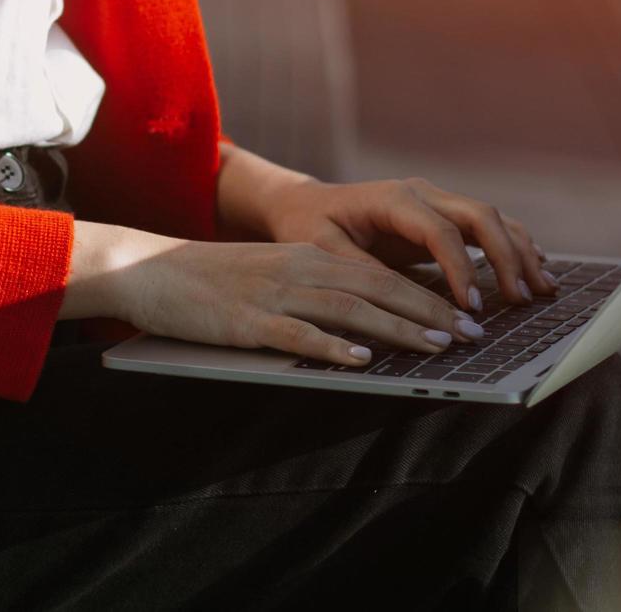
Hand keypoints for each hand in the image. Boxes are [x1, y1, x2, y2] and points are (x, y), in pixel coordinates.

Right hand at [62, 225, 481, 365]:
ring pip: (349, 309)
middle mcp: (302, 270)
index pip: (384, 275)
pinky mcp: (248, 322)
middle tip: (471, 334)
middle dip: (430, 311)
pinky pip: (298, 335)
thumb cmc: (213, 282)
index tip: (466, 316)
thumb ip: (318, 291)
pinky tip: (361, 362)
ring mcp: (275, 295)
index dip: (429, 295)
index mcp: (311, 258)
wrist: (149, 271)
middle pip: (379, 288)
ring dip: (397, 329)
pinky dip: (333, 348)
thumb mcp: (274, 276)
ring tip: (436, 346)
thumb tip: (365, 325)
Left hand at [218, 147, 553, 309]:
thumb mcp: (322, 250)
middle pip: (481, 217)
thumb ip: (361, 271)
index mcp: (394, 198)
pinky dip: (513, 245)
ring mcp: (437, 200)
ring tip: (542, 288)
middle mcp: (423, 193)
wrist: (306, 204)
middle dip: (507, 257)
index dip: (462, 269)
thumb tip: (401, 300)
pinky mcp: (443, 215)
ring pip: (493, 218)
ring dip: (520, 251)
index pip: (442, 232)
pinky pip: (486, 227)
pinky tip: (535, 267)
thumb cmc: (309, 227)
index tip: (473, 306)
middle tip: (523, 299)